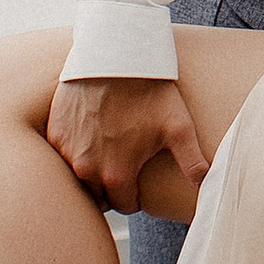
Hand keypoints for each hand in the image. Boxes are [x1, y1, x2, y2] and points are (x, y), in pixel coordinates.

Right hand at [46, 71, 209, 217]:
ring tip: (108, 150)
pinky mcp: (55, 134)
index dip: (136, 195)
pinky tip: (91, 134)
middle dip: (113, 187)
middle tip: (124, 163)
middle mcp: (86, 170)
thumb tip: (208, 185)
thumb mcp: (178, 127)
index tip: (140, 179)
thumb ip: (193, 162)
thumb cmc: (150, 92)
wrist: (115, 57)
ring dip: (93, 171)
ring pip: (80, 178)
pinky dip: (76, 151)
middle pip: (100, 196)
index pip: (125, 206)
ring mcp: (67, 152)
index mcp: (116, 176)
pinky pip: (64, 155)